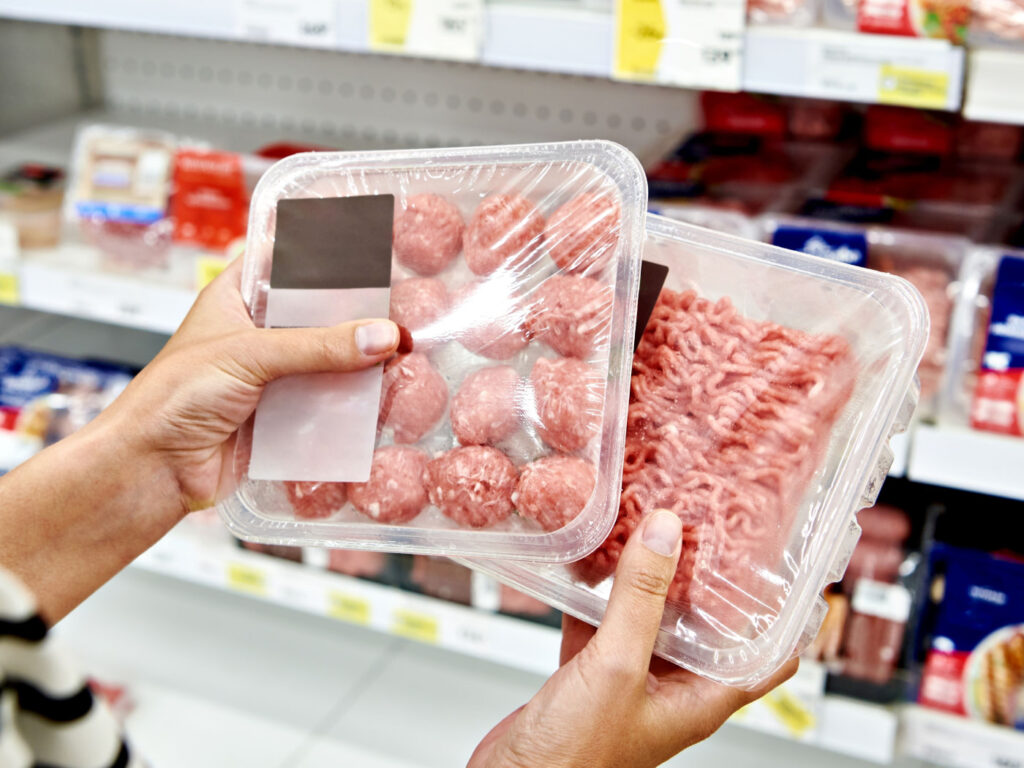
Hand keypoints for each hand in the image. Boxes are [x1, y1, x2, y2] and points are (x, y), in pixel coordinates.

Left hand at [0, 258, 399, 619]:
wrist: (153, 471)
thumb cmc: (173, 398)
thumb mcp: (249, 355)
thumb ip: (318, 345)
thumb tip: (383, 336)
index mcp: (236, 298)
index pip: (284, 260)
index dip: (323, 252)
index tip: (370, 247)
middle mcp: (257, 334)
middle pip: (317, 314)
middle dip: (356, 314)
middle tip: (401, 307)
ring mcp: (273, 376)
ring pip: (328, 361)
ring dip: (359, 362)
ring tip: (405, 353)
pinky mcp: (285, 417)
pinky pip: (328, 404)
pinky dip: (352, 403)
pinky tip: (384, 397)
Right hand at [467, 510, 798, 767]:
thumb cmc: (575, 758)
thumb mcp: (617, 667)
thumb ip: (639, 600)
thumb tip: (665, 534)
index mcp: (700, 698)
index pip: (767, 655)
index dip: (781, 612)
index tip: (780, 565)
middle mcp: (671, 687)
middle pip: (703, 623)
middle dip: (702, 576)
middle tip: (703, 526)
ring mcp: (629, 679)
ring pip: (648, 617)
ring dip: (646, 577)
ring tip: (647, 529)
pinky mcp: (589, 673)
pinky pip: (600, 622)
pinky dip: (595, 592)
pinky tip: (588, 561)